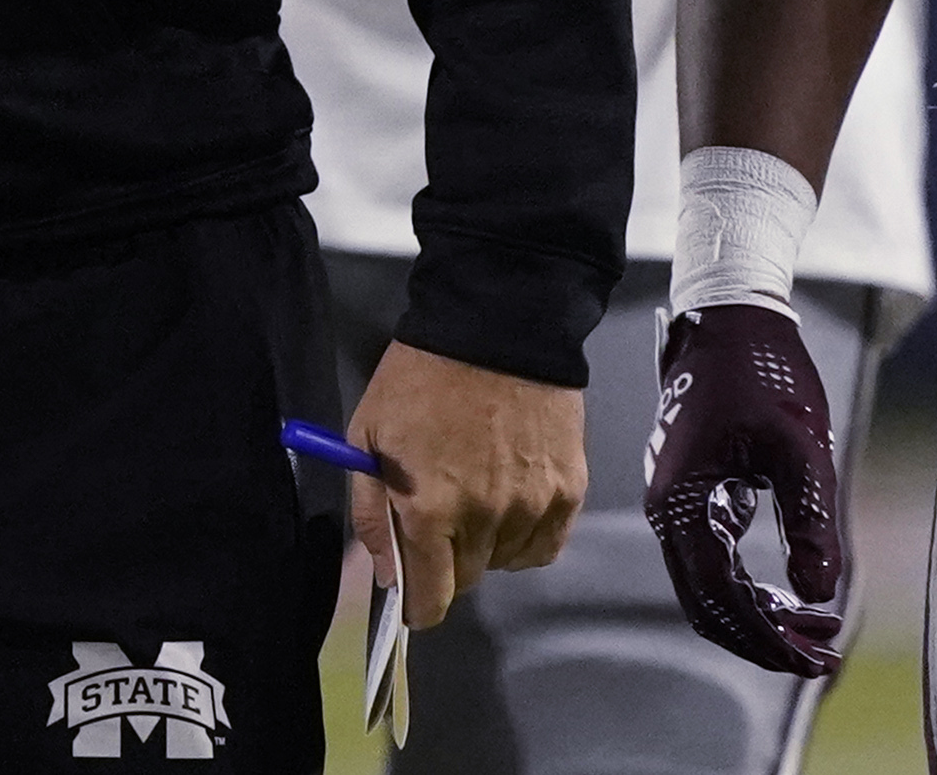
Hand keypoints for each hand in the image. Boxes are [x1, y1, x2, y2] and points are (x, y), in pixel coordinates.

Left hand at [346, 340, 585, 626]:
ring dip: (488, 546)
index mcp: (430, 509)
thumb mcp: (367, 436)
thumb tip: (386, 573)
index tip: (413, 604)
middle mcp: (486, 519)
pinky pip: (546, 544)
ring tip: (474, 496)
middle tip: (436, 520)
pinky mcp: (569, 492)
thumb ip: (373, 511)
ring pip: (507, 562)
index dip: (419, 607)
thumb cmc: (419, 380)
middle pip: (469, 578)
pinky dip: (526, 537)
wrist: (494, 328)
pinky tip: (510, 503)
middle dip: (447, 563)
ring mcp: (533, 507)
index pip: (432, 595)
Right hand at [643, 304, 847, 675]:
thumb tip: (816, 593)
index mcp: (683, 503)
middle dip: (764, 638)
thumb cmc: (764, 378)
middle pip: (706, 603)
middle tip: (823, 656)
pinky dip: (751, 586)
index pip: (718, 597)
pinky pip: (713, 559)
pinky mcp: (693, 493)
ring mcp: (677, 502)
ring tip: (820, 628)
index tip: (816, 660)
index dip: (766, 638)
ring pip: (709, 585)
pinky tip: (795, 591)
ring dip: (761, 615)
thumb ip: (810, 524)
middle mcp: (669, 510)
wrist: (730, 323)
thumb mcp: (800, 452)